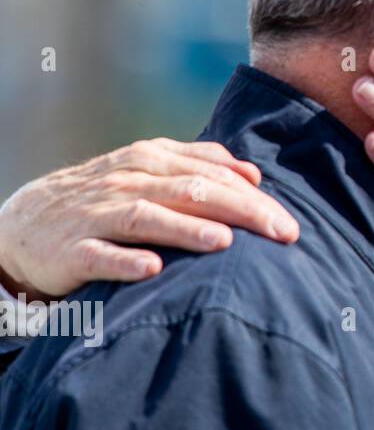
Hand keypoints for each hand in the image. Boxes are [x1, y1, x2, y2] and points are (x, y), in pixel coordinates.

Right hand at [0, 139, 299, 298]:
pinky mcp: (70, 249)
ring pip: (147, 216)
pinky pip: (99, 255)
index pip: (215, 175)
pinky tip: (152, 270)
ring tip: (225, 242)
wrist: (21, 224)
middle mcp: (127, 181)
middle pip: (193, 191)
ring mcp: (96, 214)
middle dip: (243, 212)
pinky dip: (125, 261)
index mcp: (151, 159)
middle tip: (283, 235)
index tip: (292, 226)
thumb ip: (200, 165)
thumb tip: (253, 174)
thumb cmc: (102, 199)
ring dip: (187, 229)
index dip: (257, 200)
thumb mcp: (147, 170)